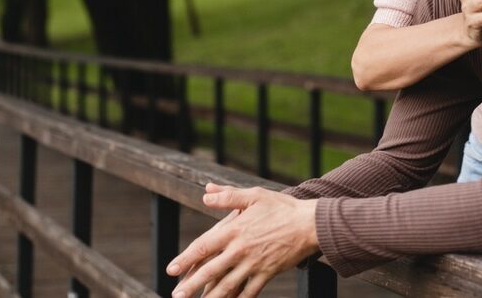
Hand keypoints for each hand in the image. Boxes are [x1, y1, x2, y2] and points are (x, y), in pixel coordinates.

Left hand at [167, 184, 319, 297]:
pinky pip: (249, 292)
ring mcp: (254, 264)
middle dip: (191, 285)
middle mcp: (240, 249)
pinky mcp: (267, 273)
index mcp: (234, 229)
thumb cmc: (282, 207)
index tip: (171, 269)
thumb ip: (228, 196)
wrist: (310, 224)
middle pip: (210, 271)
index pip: (203, 246)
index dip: (185, 258)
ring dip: (210, 297)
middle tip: (176, 296)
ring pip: (227, 286)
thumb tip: (206, 192)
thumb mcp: (254, 195)